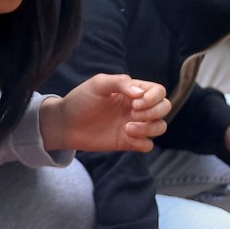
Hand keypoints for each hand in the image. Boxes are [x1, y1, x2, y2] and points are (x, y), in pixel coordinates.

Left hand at [43, 73, 170, 153]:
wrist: (65, 124)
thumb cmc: (80, 100)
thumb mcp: (98, 84)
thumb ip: (120, 82)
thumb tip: (140, 93)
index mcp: (133, 91)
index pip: (159, 91)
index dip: (154, 97)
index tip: (136, 102)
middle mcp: (137, 108)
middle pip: (165, 108)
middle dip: (154, 112)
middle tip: (132, 114)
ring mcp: (134, 125)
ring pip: (160, 127)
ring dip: (149, 128)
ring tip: (127, 128)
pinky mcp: (127, 142)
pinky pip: (147, 145)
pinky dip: (143, 142)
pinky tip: (126, 137)